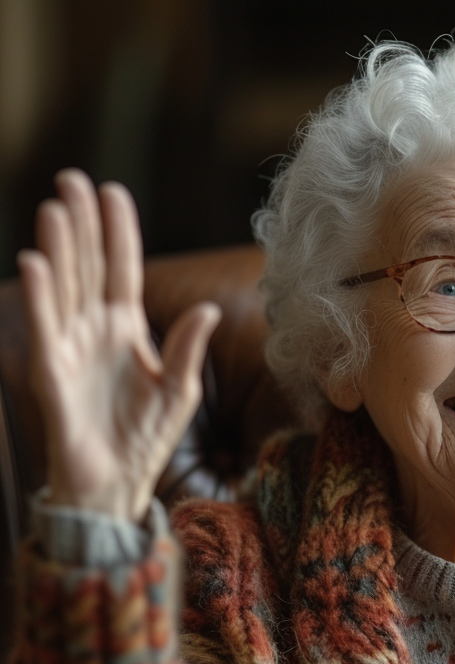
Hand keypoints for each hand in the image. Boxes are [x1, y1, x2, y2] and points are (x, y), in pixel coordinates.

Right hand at [17, 169, 220, 522]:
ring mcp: (70, 349)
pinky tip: (37, 263)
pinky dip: (41, 297)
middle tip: (73, 180)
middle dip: (81, 225)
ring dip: (59, 249)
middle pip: (86, 268)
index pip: (122, 271)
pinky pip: (46, 330)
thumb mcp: (179, 391)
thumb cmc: (145, 437)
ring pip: (63, 289)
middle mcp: (94, 331)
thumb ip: (188, 349)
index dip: (118, 233)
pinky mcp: (53, 374)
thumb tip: (207, 310)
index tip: (114, 191)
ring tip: (57, 207)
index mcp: (126, 330)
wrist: (115, 483)